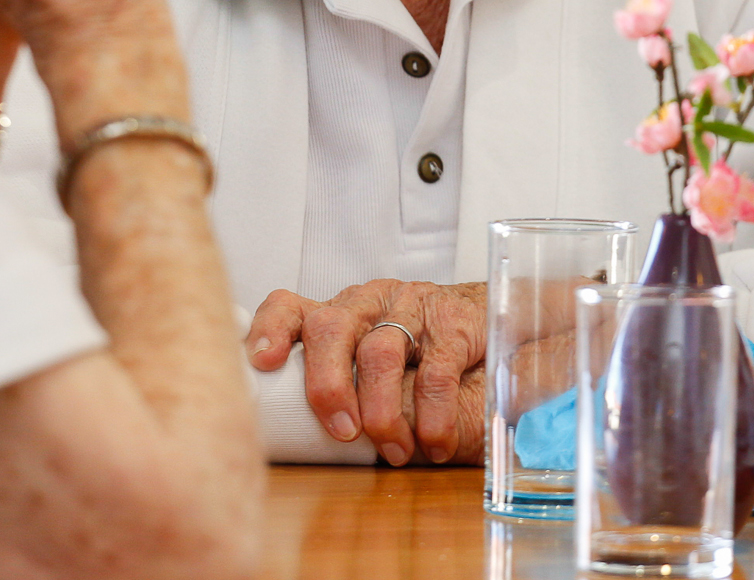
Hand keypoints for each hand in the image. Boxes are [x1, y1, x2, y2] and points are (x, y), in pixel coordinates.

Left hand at [247, 279, 486, 464]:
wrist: (490, 313)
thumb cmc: (417, 347)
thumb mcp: (371, 355)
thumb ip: (336, 379)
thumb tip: (290, 434)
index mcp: (339, 311)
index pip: (292, 307)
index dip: (272, 330)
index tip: (263, 363)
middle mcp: (368, 302)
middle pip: (330, 328)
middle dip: (328, 386)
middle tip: (342, 433)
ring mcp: (410, 308)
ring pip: (380, 352)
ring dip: (382, 411)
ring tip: (392, 451)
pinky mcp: (452, 322)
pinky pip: (436, 371)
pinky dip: (433, 416)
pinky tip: (434, 443)